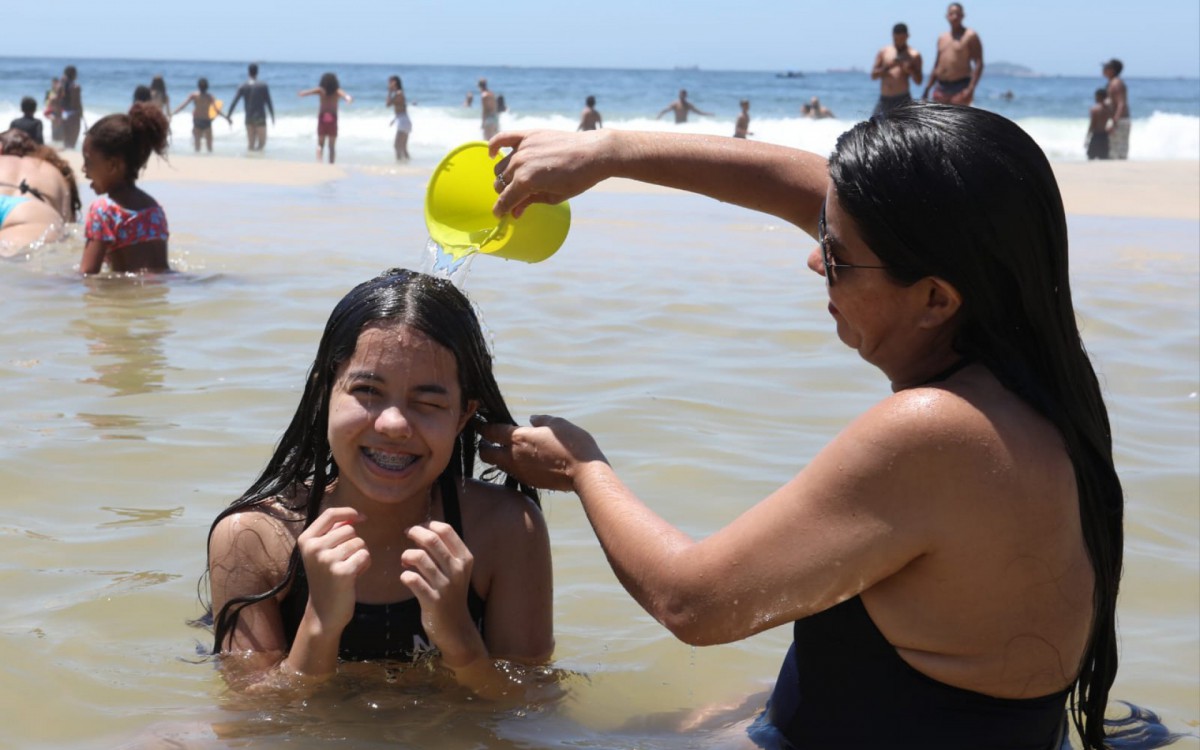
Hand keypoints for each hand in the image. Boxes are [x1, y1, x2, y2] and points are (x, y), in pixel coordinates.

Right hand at [295, 506, 369, 632]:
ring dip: (360, 554)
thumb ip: (332, 533)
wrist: (323, 612)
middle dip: (354, 542)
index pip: (330, 514)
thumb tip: (354, 516)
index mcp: (306, 539)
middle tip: (345, 561)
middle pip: (349, 529)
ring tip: (349, 568)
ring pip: (359, 542)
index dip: (348, 512)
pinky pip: (365, 555)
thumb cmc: (326, 578)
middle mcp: (313, 548)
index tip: (361, 517)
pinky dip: (365, 565)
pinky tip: (355, 576)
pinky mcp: (341, 571)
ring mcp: (326, 560)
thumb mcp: (321, 553)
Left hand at [400, 521, 483, 666]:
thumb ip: (444, 551)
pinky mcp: (432, 600)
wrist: (456, 629)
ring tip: (405, 560)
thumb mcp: (456, 571)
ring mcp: (446, 586)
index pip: (446, 530)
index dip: (428, 524)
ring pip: (419, 557)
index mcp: (465, 559)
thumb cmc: (452, 594)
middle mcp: (458, 570)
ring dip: (406, 555)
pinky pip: (412, 579)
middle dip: (415, 533)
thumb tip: (422, 530)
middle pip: (431, 540)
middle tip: (406, 535)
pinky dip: (405, 576)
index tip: (418, 528)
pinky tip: (406, 578)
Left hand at [478, 415, 606, 491]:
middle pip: (486, 453)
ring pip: (498, 464)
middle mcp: (514, 456)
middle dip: (484, 446)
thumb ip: (541, 420)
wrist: (584, 473)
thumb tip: (532, 419)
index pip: (491, 431)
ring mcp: (520, 471)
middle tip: (488, 440)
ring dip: (498, 457)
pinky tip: (522, 461)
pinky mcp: (528, 482)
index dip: (482, 426)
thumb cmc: (572, 444)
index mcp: (519, 438)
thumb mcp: (557, 424)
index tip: (479, 422)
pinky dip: (512, 466)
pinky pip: (513, 472)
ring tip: (505, 450)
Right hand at [488, 130, 611, 218]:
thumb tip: (515, 212)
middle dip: (505, 193)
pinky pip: (502, 138)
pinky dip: (493, 145)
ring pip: (501, 166)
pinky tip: (492, 154)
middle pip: (501, 183)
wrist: (594, 153)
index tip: (500, 215)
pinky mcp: (528, 135)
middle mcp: (520, 163)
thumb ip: (531, 202)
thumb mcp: (555, 197)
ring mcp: (523, 148)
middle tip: (515, 197)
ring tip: (513, 181)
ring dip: (503, 176)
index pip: (505, 199)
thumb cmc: (578, 178)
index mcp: (526, 182)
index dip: (501, 210)